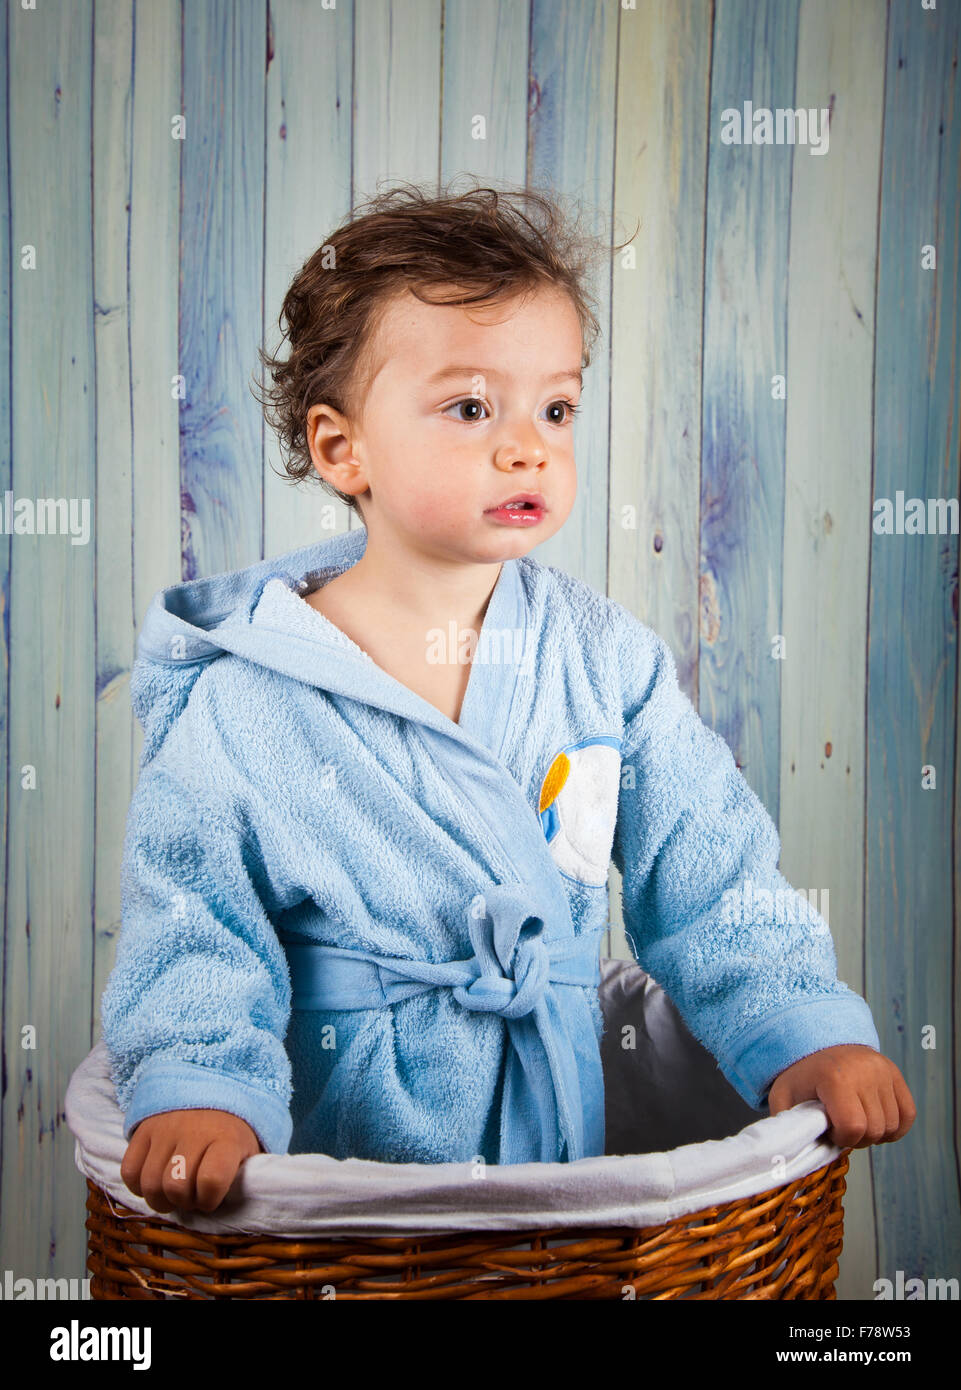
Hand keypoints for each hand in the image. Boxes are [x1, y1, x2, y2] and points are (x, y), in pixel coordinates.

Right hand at [120, 1108, 262, 1213]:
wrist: (214, 1086)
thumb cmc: (231, 1131)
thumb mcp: (249, 1150)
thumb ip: (244, 1176)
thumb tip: (232, 1204)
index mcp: (226, 1138)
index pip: (211, 1180)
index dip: (209, 1200)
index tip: (212, 1198)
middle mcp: (193, 1131)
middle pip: (175, 1187)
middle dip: (183, 1202)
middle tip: (191, 1196)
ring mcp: (165, 1128)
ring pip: (150, 1184)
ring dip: (160, 1199)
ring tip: (173, 1192)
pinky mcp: (144, 1129)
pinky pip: (129, 1171)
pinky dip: (137, 1186)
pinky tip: (155, 1182)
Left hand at [766, 1045, 915, 1148]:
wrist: (818, 1044)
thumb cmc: (801, 1078)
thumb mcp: (782, 1097)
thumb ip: (786, 1126)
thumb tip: (788, 1159)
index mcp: (834, 1078)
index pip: (853, 1127)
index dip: (842, 1138)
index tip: (830, 1130)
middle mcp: (864, 1071)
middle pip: (875, 1129)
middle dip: (858, 1138)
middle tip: (842, 1127)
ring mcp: (883, 1071)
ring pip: (893, 1126)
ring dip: (875, 1134)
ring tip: (856, 1122)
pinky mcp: (895, 1074)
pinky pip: (908, 1114)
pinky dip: (895, 1127)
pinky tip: (876, 1122)